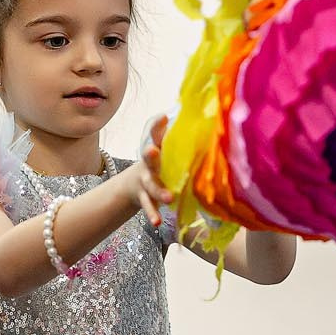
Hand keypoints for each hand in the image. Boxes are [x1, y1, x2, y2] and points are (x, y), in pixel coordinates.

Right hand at [121, 113, 171, 227]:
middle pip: (148, 157)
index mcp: (156, 147)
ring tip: (168, 198)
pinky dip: (152, 215)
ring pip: (150, 186)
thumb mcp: (165, 145)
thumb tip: (200, 112)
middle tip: (152, 150)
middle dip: (150, 154)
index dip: (156, 125)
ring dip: (158, 191)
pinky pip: (148, 207)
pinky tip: (157, 222)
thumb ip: (177, 133)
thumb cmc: (160, 160)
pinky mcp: (144, 198)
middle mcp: (148, 163)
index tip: (164, 116)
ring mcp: (145, 181)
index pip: (154, 133)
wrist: (134, 183)